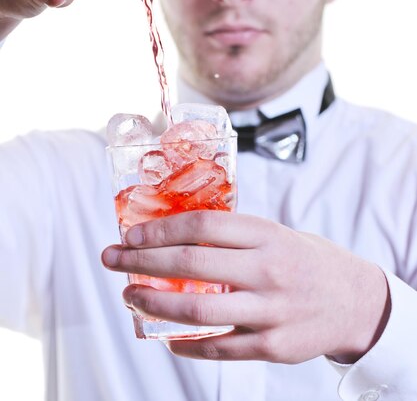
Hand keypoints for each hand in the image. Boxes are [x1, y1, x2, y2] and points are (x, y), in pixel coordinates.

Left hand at [102, 211, 390, 363]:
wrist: (353, 299)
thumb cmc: (304, 259)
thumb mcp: (274, 233)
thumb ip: (231, 236)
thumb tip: (171, 234)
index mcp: (266, 234)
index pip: (201, 227)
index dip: (159, 230)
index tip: (131, 235)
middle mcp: (267, 270)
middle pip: (191, 264)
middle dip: (142, 262)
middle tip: (112, 260)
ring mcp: (270, 311)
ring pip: (198, 311)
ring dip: (153, 303)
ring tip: (130, 296)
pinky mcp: (273, 346)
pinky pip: (217, 348)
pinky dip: (184, 343)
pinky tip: (165, 335)